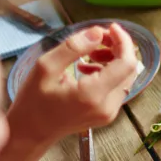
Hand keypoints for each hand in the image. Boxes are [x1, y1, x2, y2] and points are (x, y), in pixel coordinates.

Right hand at [6, 23, 138, 147]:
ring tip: (90, 53)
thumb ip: (73, 48)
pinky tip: (87, 67)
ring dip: (113, 59)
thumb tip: (98, 33)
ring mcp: (109, 112)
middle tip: (97, 37)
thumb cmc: (33, 101)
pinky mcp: (107, 114)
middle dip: (118, 48)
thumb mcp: (45, 67)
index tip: (111, 27)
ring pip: (125, 77)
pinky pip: (117, 87)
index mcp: (92, 94)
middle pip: (129, 69)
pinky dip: (109, 72)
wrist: (30, 133)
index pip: (126, 63)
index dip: (123, 41)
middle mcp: (107, 106)